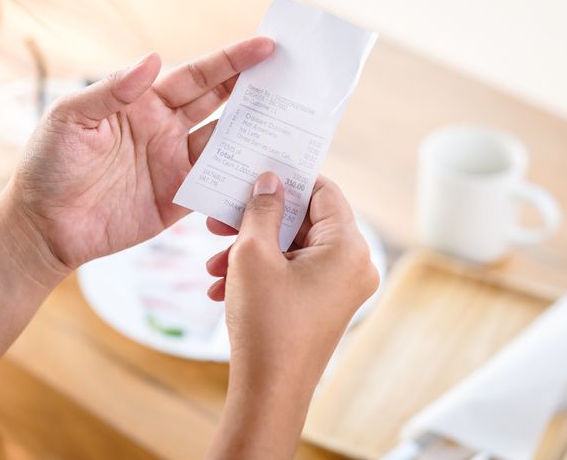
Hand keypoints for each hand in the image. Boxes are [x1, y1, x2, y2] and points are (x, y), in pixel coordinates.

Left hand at [6, 37, 274, 283]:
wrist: (43, 227)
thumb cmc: (48, 166)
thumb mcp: (72, 119)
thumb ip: (112, 90)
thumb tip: (153, 60)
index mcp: (143, 103)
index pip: (196, 76)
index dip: (231, 61)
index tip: (266, 47)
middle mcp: (165, 129)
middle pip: (220, 104)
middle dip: (254, 88)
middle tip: (292, 76)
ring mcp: (174, 165)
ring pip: (225, 144)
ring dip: (255, 132)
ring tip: (291, 121)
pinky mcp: (178, 200)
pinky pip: (216, 186)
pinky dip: (240, 179)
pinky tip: (265, 173)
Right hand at [205, 173, 378, 459]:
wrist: (268, 393)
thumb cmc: (265, 323)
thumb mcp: (254, 255)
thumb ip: (262, 209)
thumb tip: (269, 181)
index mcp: (348, 247)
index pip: (323, 191)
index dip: (288, 179)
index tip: (256, 173)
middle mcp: (354, 266)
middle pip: (305, 222)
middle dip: (257, 221)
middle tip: (221, 218)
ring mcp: (340, 289)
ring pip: (293, 251)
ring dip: (251, 251)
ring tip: (212, 262)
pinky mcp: (324, 306)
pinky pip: (293, 275)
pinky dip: (260, 274)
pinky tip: (221, 286)